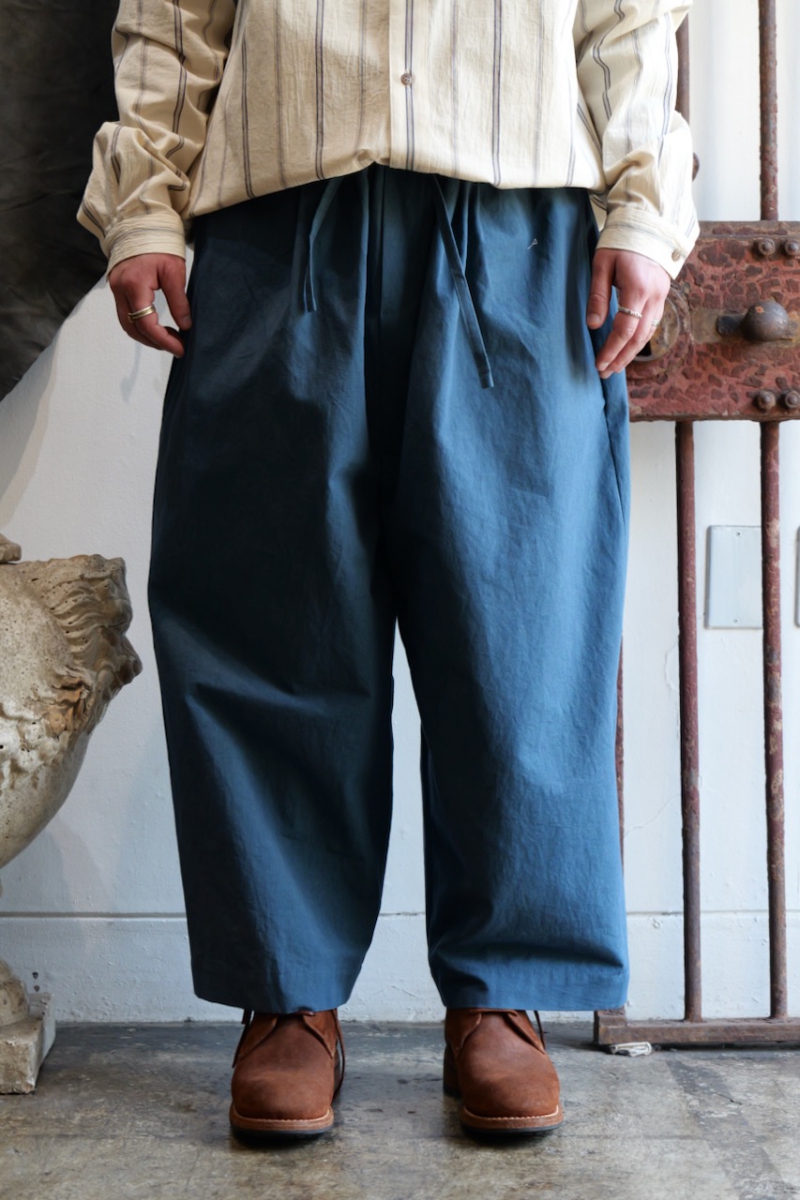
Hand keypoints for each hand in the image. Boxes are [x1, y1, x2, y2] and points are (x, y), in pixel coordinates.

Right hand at [108, 253, 190, 356]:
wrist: (140, 223)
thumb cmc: (159, 243)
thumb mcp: (174, 271)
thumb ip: (179, 301)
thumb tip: (185, 326)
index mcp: (134, 284)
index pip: (147, 324)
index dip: (164, 341)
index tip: (180, 348)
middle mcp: (120, 289)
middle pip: (133, 328)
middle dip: (154, 342)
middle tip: (175, 346)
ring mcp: (115, 289)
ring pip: (126, 324)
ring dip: (146, 336)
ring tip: (168, 338)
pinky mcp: (116, 287)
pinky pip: (125, 314)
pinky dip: (139, 325)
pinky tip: (156, 326)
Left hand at [587, 249, 670, 378]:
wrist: (649, 223)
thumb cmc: (621, 241)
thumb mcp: (602, 264)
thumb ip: (598, 296)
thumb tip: (593, 325)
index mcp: (638, 289)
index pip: (625, 330)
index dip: (611, 350)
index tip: (599, 364)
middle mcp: (654, 297)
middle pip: (638, 338)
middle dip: (621, 358)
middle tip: (605, 372)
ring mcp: (661, 297)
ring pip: (648, 334)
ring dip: (631, 353)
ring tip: (615, 366)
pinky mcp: (662, 295)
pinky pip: (652, 324)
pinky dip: (640, 340)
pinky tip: (628, 348)